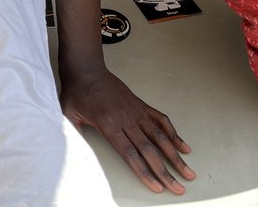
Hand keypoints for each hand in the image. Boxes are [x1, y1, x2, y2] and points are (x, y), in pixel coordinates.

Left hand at [61, 67, 193, 193]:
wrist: (86, 68)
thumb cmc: (76, 93)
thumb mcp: (69, 115)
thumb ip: (75, 135)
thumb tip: (76, 153)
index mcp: (108, 125)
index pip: (130, 154)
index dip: (144, 172)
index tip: (157, 187)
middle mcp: (126, 120)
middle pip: (149, 150)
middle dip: (165, 172)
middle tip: (179, 189)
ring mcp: (136, 112)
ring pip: (160, 137)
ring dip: (175, 156)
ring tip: (188, 172)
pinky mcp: (141, 105)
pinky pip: (161, 120)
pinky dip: (173, 133)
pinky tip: (184, 147)